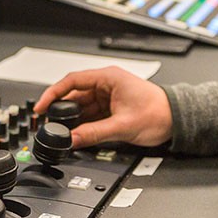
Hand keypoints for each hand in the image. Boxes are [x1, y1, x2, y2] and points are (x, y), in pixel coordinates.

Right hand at [35, 67, 172, 148]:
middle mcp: (106, 84)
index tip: (40, 107)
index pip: (72, 81)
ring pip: (81, 107)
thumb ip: (94, 133)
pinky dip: (82, 124)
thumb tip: (72, 139)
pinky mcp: (112, 108)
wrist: (177, 120)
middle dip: (60, 110)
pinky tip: (76, 134)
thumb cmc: (158, 113)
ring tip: (61, 133)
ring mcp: (108, 96)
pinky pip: (91, 115)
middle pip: (74, 95)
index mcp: (108, 77)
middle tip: (47, 124)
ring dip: (72, 120)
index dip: (53, 94)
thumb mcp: (122, 126)